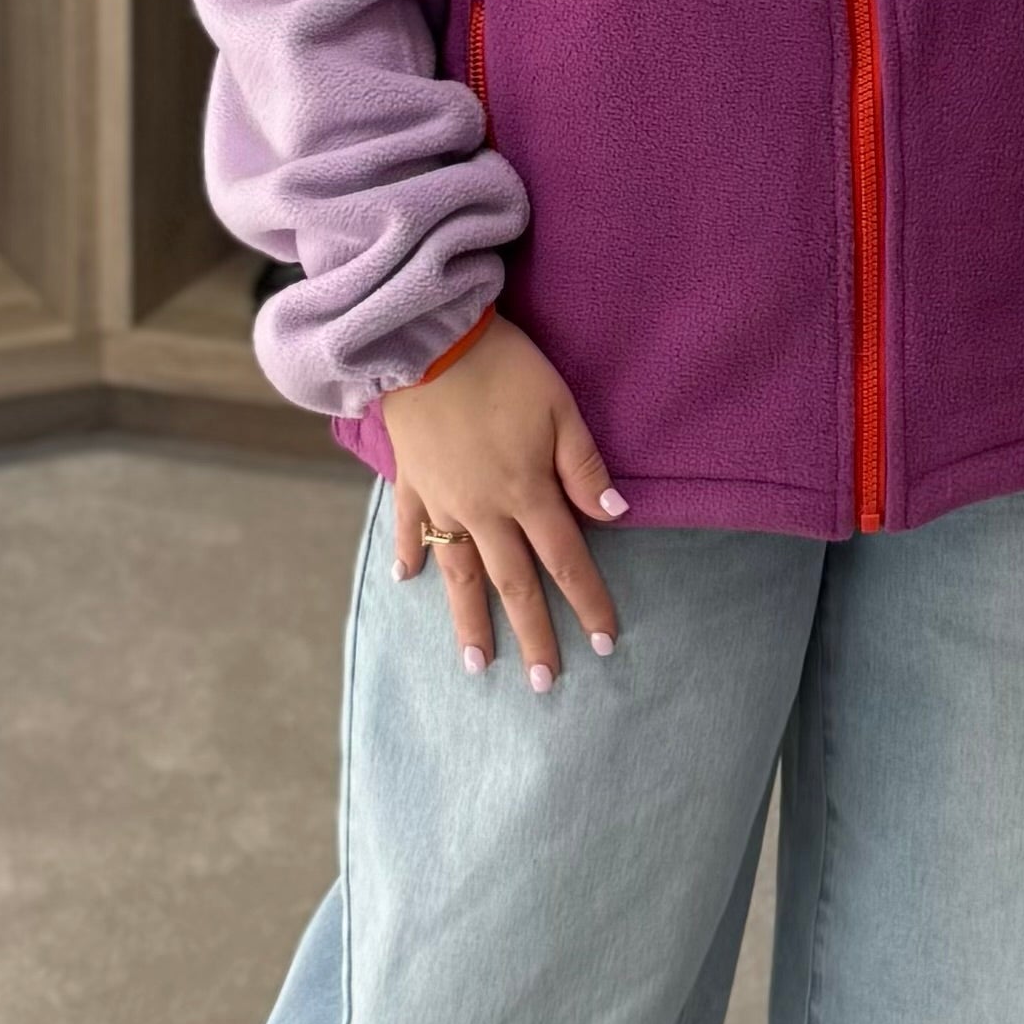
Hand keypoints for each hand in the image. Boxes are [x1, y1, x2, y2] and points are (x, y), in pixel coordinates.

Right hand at [381, 316, 626, 689]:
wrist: (427, 341)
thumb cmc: (504, 367)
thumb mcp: (559, 407)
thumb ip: (583, 466)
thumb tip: (615, 514)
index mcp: (525, 493)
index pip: (565, 559)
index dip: (587, 601)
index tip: (603, 642)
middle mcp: (483, 511)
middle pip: (513, 583)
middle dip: (533, 635)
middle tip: (544, 683)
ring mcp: (441, 500)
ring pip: (459, 574)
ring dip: (470, 622)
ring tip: (476, 664)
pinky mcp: (411, 481)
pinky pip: (409, 527)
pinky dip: (409, 554)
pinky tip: (408, 580)